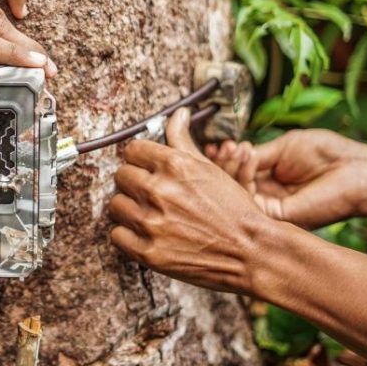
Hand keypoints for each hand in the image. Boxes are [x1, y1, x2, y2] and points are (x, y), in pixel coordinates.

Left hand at [107, 108, 273, 294]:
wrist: (251, 251)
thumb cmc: (233, 209)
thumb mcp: (209, 168)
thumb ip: (184, 139)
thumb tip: (178, 113)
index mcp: (173, 165)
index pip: (132, 150)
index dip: (140, 159)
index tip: (147, 168)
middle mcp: (158, 191)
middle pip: (121, 176)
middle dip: (134, 183)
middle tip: (151, 194)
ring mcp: (151, 223)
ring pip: (115, 205)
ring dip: (129, 209)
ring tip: (149, 214)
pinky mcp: (148, 252)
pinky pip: (116, 235)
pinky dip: (127, 235)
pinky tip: (145, 233)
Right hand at [204, 129, 366, 227]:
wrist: (358, 169)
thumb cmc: (330, 156)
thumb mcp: (282, 148)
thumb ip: (255, 157)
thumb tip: (230, 155)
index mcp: (269, 183)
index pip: (235, 177)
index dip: (223, 162)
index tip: (219, 146)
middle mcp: (267, 199)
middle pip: (230, 188)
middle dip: (222, 165)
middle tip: (225, 147)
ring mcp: (271, 210)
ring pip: (234, 195)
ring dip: (230, 167)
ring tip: (236, 148)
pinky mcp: (277, 216)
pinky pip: (248, 200)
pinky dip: (243, 175)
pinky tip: (247, 156)